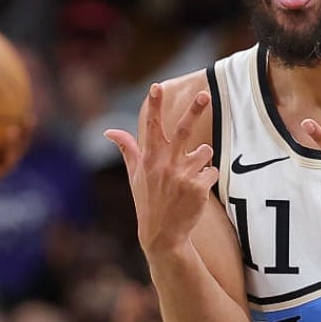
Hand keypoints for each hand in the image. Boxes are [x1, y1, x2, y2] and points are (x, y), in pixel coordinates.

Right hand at [104, 83, 216, 253]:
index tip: (157, 86)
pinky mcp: (198, 188)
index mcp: (150, 158)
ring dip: (202, 159)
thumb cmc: (148, 201)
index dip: (154, 105)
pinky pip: (212, 171)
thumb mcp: (134, 175)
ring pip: (205, 151)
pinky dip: (207, 178)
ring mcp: (182, 176)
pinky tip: (195, 192)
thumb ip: (127, 149)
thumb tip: (108, 131)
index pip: (152, 126)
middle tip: (205, 94)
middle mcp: (165, 165)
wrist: (163, 235)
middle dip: (194, 110)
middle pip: (184, 130)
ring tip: (189, 176)